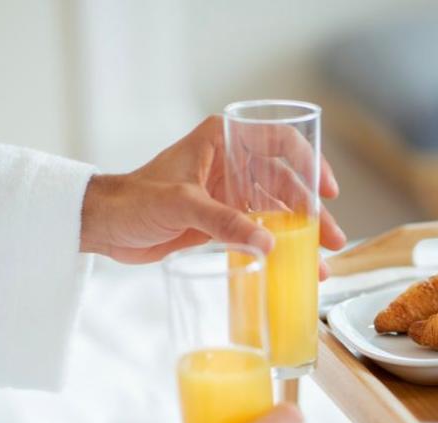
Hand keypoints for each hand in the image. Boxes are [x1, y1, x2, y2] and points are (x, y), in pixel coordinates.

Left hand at [80, 115, 345, 274]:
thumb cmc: (134, 201)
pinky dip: (275, 247)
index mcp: (222, 140)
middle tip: (332, 240)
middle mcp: (230, 163)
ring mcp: (227, 193)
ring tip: (319, 263)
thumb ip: (223, 223)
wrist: (106, 226)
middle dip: (312, 212)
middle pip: (285, 183)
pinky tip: (291, 267)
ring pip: (275, 211)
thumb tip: (268, 244)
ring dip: (298, 235)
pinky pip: (257, 231)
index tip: (328, 191)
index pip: (280, 141)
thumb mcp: (181, 206)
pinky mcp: (220, 220)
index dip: (310, 164)